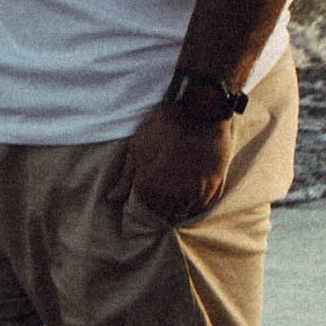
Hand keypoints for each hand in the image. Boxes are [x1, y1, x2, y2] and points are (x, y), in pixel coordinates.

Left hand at [106, 97, 236, 227]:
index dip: (141, 206)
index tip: (143, 198)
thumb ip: (127, 177)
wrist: (198, 110)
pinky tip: (189, 192)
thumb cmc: (163, 124)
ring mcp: (193, 193)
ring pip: (182, 213)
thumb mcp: (138, 147)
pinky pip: (200, 207)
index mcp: (148, 186)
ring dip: (176, 208)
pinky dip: (193, 203)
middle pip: (162, 215)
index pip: (142, 212)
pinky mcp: (212, 187)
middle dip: (158, 209)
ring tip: (174, 194)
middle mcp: (171, 195)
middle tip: (159, 196)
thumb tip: (112, 199)